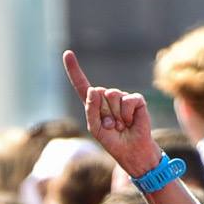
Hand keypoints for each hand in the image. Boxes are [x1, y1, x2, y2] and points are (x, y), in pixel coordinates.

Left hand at [63, 51, 159, 178]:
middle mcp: (107, 97)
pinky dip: (127, 115)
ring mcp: (122, 97)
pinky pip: (127, 100)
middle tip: (111, 126)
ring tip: (120, 126)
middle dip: (103, 112)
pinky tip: (130, 122)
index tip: (67, 53)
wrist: (131, 150)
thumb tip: (93, 89)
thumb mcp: (96, 128)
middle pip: (98, 92)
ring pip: (112, 95)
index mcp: (94, 104)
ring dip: (115, 115)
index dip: (74, 70)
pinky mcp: (136, 99)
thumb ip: (91, 109)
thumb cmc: (112, 140)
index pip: (82, 85)